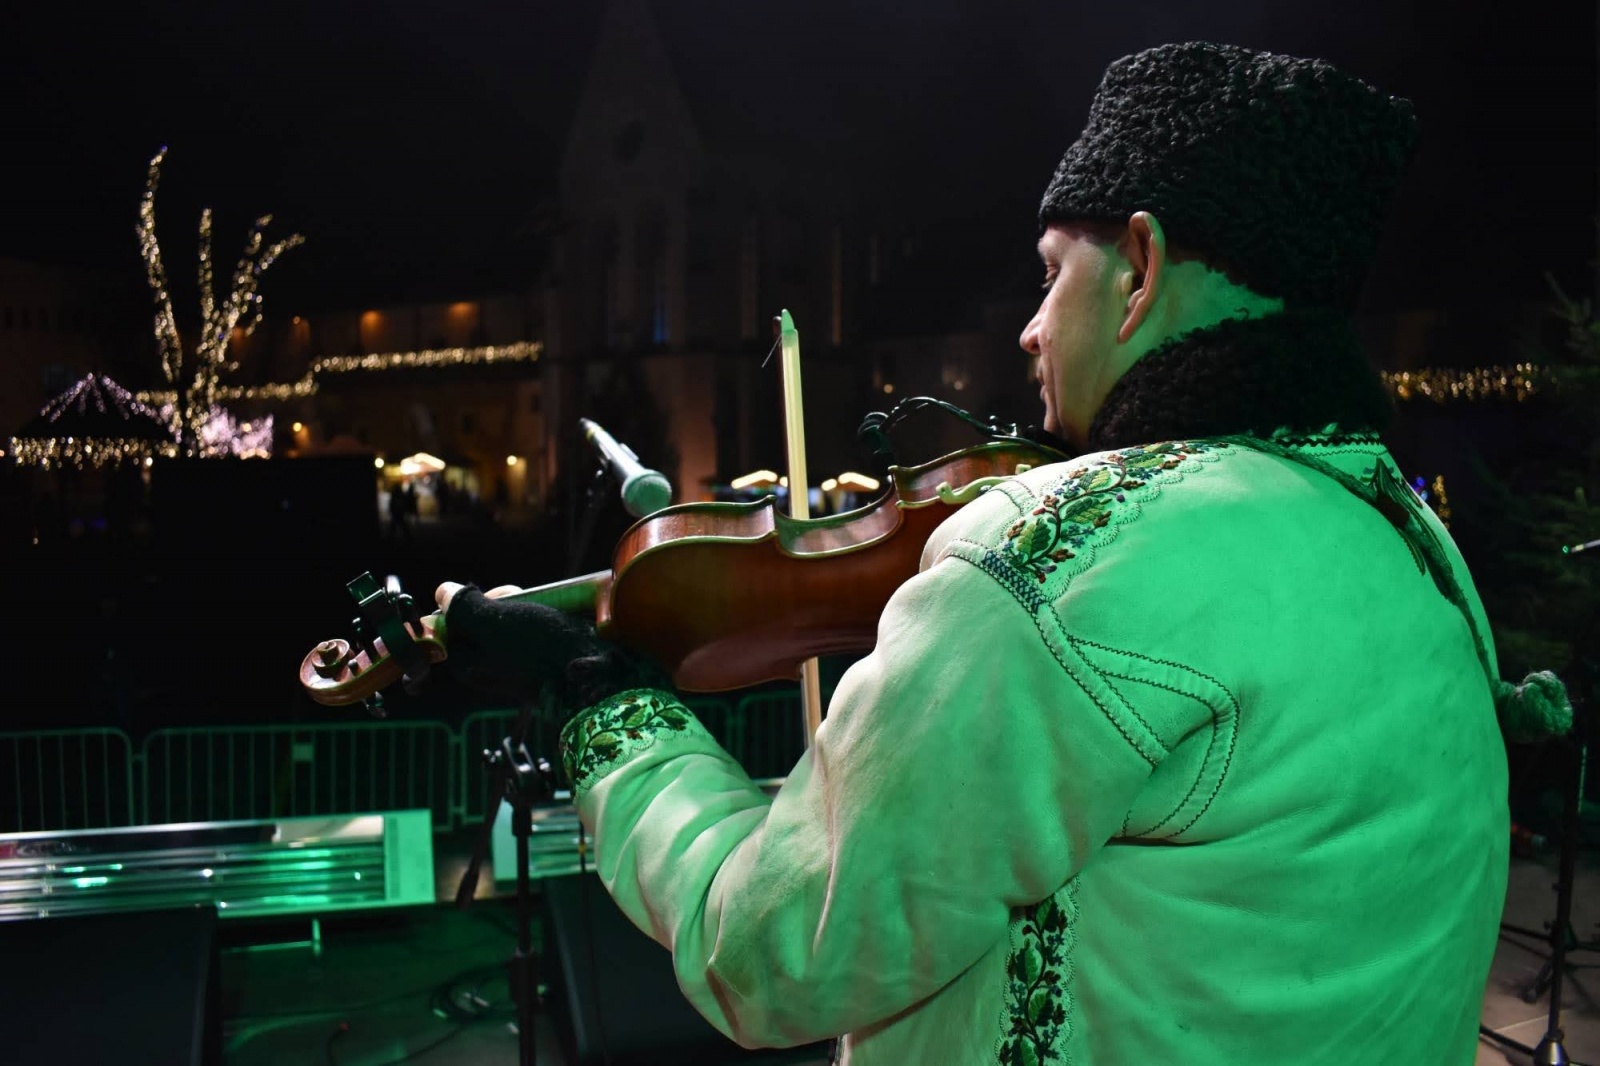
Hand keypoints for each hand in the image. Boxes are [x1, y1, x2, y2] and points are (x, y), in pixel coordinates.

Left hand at [434, 581, 667, 708]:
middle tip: (526, 602)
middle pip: (484, 621)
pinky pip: (533, 636)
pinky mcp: (541, 665)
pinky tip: (557, 621)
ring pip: (511, 625)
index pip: (457, 621)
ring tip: (547, 610)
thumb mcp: (495, 621)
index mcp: (469, 664)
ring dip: (526, 610)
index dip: (475, 601)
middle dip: (504, 604)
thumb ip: (463, 608)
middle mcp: (488, 669)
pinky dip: (542, 623)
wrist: (594, 674)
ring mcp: (515, 668)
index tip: (498, 596)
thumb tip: (442, 592)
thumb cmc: (540, 648)